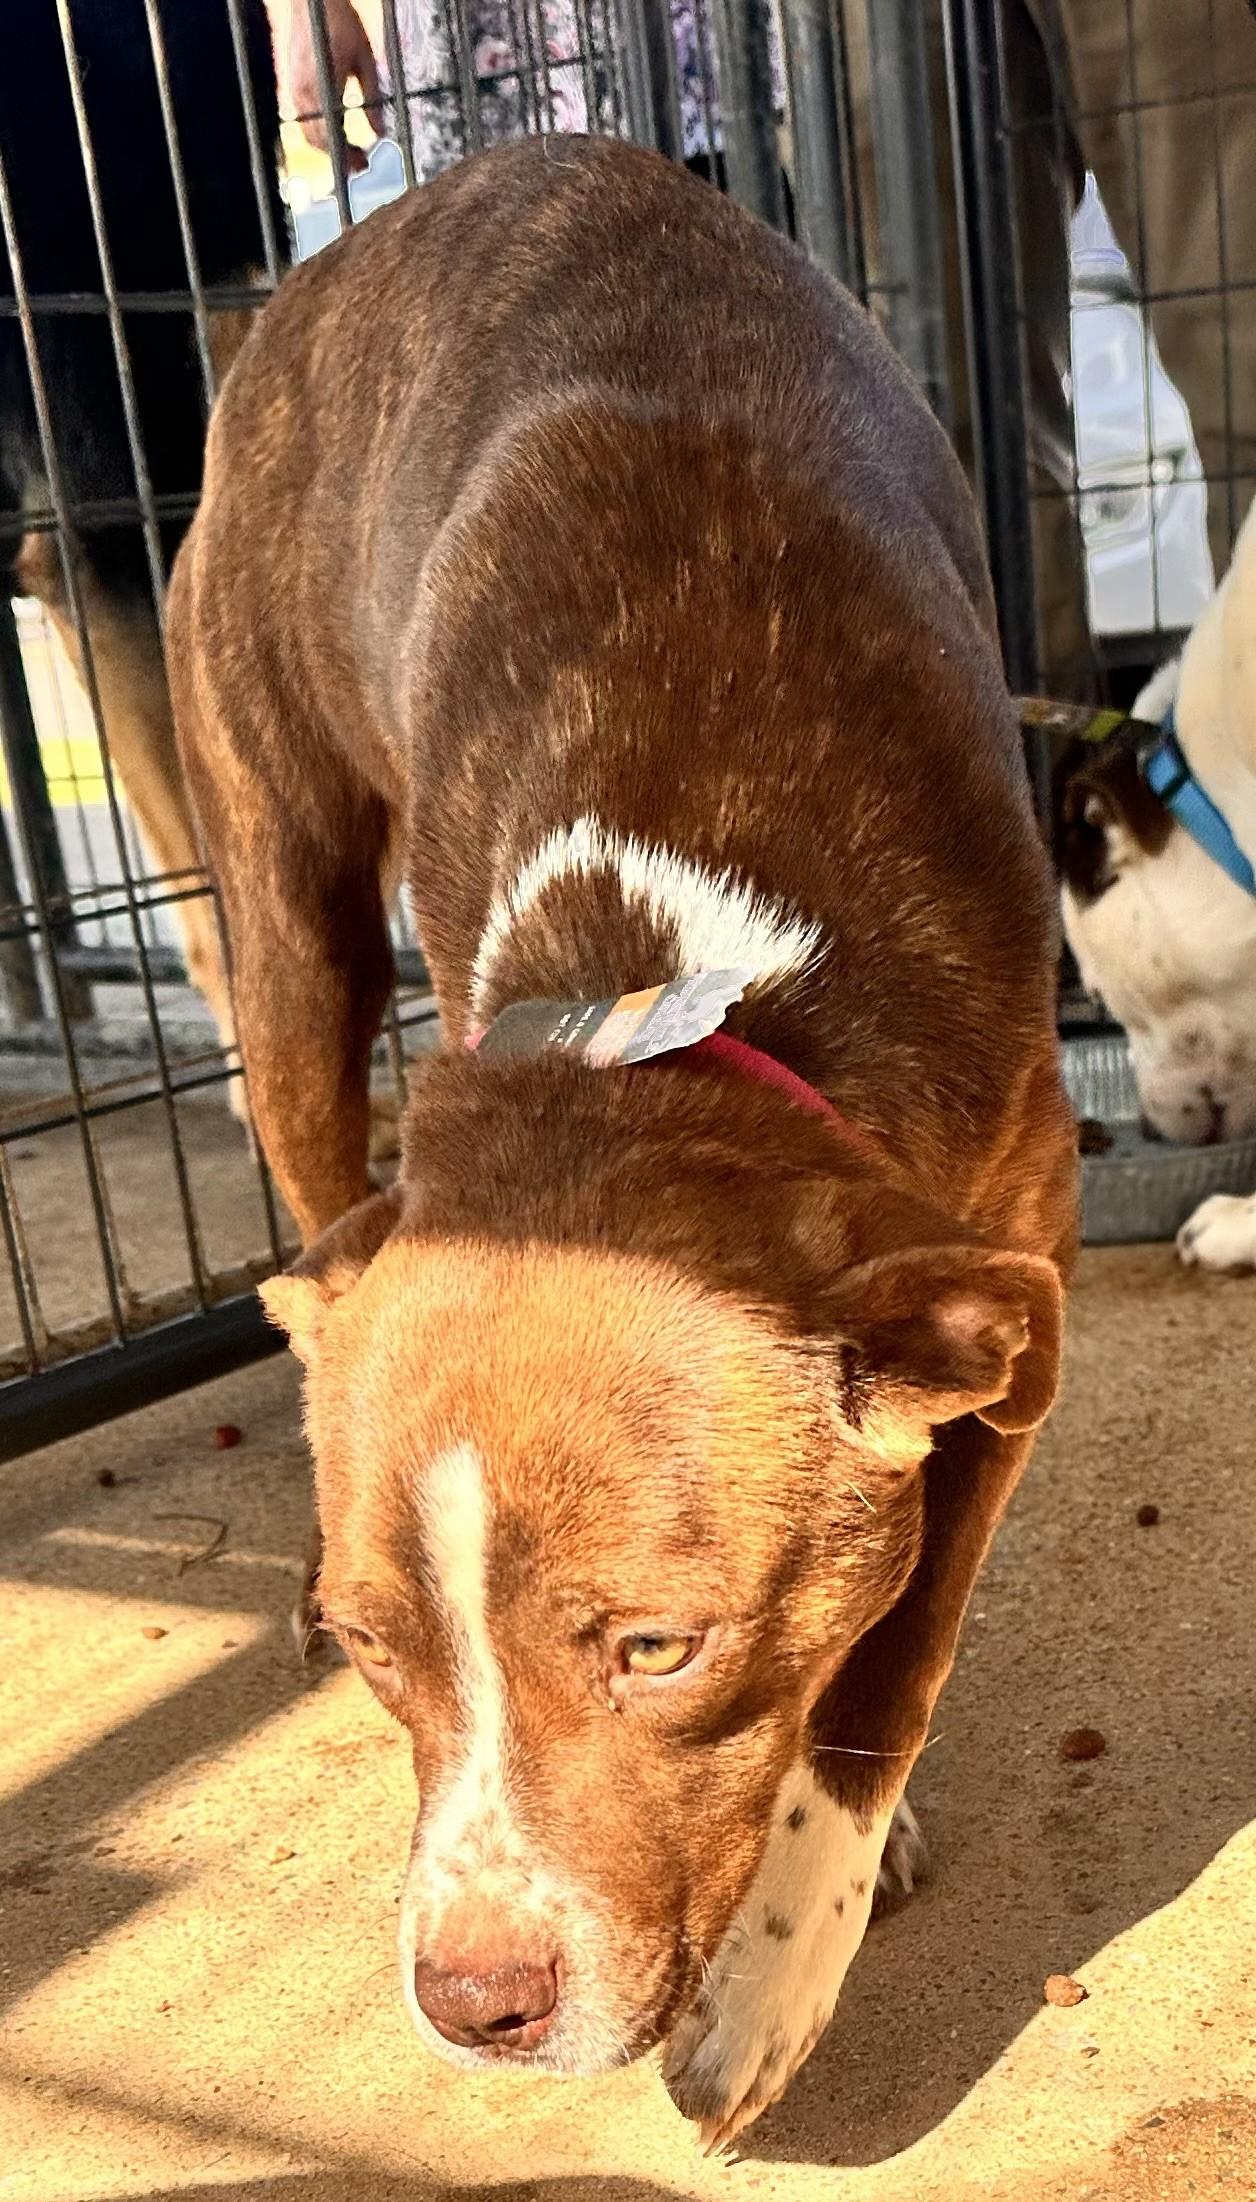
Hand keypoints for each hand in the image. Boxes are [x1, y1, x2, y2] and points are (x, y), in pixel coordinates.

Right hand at [287, 0, 381, 173]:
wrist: (314, 2)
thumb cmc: (343, 24)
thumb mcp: (366, 60)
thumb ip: (373, 99)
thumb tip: (381, 134)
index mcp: (324, 86)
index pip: (334, 136)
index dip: (348, 156)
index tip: (364, 166)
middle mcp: (304, 92)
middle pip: (319, 141)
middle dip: (340, 157)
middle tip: (361, 164)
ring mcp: (294, 89)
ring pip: (309, 134)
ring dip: (329, 147)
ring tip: (351, 151)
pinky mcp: (291, 86)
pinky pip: (304, 120)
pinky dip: (319, 131)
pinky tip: (336, 131)